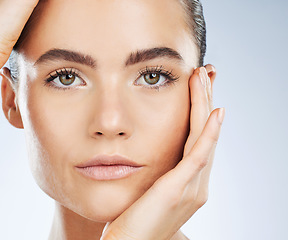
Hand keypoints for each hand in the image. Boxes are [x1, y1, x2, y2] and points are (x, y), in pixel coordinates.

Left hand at [100, 66, 224, 239]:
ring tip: (205, 77)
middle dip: (206, 101)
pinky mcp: (179, 188)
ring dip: (206, 105)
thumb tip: (146, 156)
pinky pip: (198, 154)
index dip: (201, 112)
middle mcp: (197, 185)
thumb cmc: (132, 222)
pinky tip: (216, 111)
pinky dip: (209, 132)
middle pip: (205, 134)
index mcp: (188, 183)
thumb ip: (156, 175)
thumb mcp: (148, 193)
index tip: (198, 87)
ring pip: (204, 137)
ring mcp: (192, 187)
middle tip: (206, 73)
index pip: (199, 140)